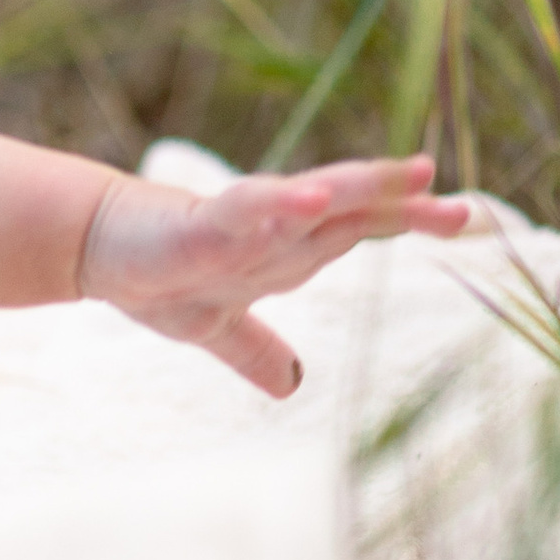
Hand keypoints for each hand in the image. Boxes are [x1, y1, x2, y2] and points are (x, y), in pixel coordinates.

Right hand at [77, 158, 469, 397]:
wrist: (93, 249)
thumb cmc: (157, 277)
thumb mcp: (217, 326)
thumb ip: (257, 350)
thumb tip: (290, 385)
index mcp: (288, 247)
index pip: (360, 227)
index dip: (409, 219)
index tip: (464, 217)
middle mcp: (276, 228)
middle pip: (354, 209)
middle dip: (407, 205)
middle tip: (465, 209)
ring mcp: (243, 223)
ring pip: (313, 198)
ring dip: (363, 187)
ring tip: (411, 174)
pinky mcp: (202, 226)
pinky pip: (248, 212)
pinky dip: (280, 203)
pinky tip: (313, 199)